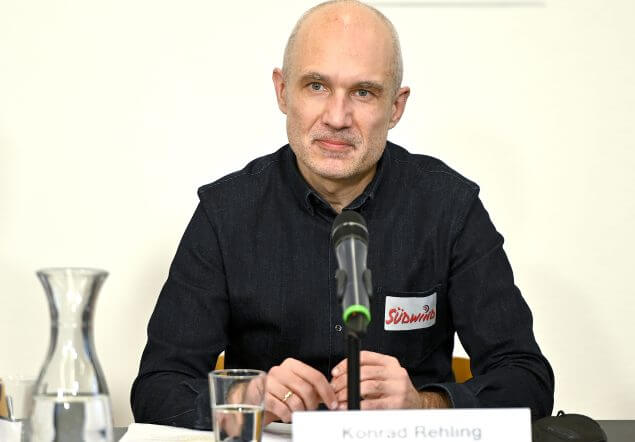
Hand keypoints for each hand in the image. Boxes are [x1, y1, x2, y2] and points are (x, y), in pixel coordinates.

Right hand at [264, 358, 337, 423]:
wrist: (255, 398)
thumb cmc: (278, 391)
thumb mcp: (296, 385)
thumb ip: (313, 388)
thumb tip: (332, 395)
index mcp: (291, 365)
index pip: (315, 376)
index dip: (327, 392)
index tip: (332, 403)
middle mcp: (279, 371)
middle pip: (306, 389)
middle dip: (312, 404)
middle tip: (311, 410)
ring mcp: (269, 383)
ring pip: (295, 401)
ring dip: (300, 411)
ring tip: (297, 412)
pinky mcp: (262, 397)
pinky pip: (283, 410)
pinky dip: (288, 416)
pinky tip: (286, 415)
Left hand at [330, 350, 449, 409]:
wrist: (416, 404)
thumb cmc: (394, 390)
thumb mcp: (384, 376)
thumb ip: (366, 372)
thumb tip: (339, 377)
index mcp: (389, 362)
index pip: (364, 356)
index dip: (346, 363)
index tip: (335, 373)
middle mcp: (395, 372)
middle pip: (364, 371)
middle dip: (344, 381)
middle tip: (334, 389)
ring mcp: (398, 387)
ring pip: (368, 386)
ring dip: (349, 393)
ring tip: (339, 400)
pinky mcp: (398, 402)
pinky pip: (375, 403)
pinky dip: (360, 405)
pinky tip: (351, 407)